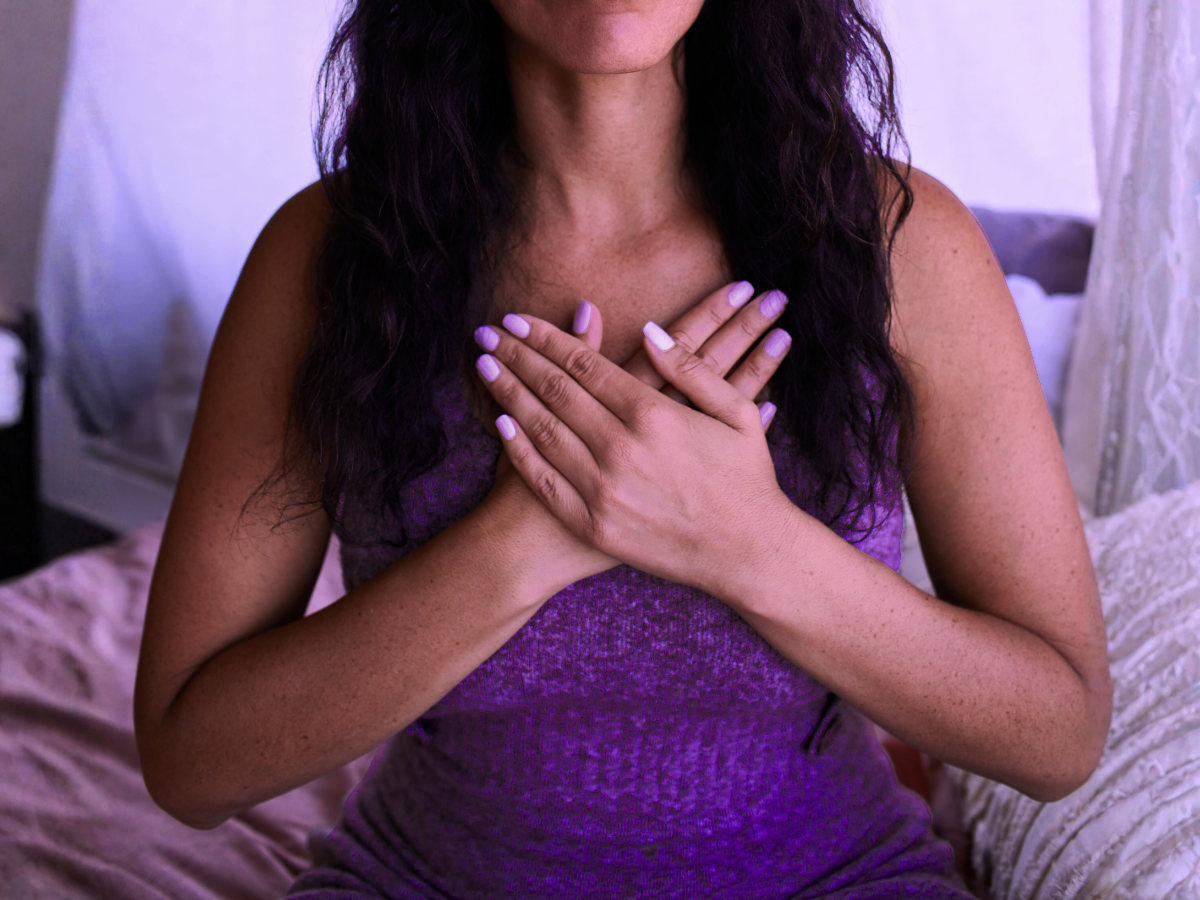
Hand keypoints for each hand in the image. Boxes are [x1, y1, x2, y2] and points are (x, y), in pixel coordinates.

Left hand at [473, 292, 795, 593]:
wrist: (747, 554)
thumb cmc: (748, 478)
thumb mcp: (737, 412)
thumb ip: (690, 368)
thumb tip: (650, 329)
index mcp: (655, 416)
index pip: (584, 365)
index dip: (546, 339)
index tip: (517, 319)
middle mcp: (622, 450)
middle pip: (554, 391)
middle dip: (516, 357)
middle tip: (487, 333)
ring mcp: (605, 491)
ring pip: (542, 431)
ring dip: (509, 395)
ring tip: (485, 368)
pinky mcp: (596, 526)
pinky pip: (546, 481)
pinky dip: (521, 450)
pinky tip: (502, 423)